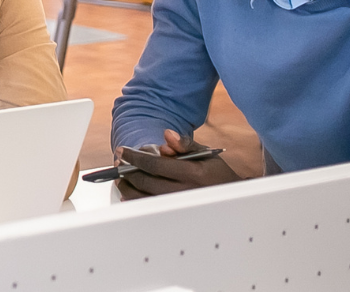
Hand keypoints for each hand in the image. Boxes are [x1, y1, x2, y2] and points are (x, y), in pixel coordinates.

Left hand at [114, 130, 240, 198]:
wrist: (230, 197)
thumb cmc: (216, 173)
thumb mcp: (206, 153)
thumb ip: (185, 144)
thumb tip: (167, 135)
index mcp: (192, 173)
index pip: (155, 165)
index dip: (135, 157)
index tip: (122, 151)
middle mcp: (184, 191)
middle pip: (146, 181)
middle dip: (128, 170)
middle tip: (119, 162)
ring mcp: (179, 205)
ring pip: (145, 197)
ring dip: (128, 186)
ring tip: (120, 176)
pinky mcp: (176, 214)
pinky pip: (150, 209)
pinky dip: (136, 200)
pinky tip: (128, 192)